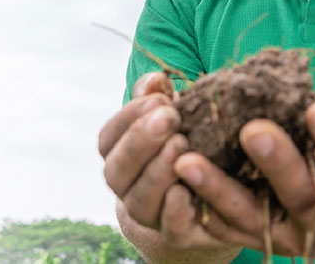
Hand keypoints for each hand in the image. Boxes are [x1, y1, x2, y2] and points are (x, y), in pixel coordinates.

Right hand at [102, 73, 238, 255]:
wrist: (206, 197)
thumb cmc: (184, 143)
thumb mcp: (172, 118)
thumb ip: (159, 98)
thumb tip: (156, 80)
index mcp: (118, 157)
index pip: (108, 139)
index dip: (128, 119)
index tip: (159, 99)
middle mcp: (125, 188)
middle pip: (117, 170)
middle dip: (141, 142)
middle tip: (169, 117)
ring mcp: (148, 214)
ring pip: (139, 200)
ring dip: (158, 172)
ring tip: (182, 144)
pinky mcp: (177, 235)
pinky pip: (170, 228)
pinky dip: (175, 210)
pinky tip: (186, 188)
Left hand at [171, 81, 314, 263]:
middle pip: (303, 198)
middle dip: (278, 164)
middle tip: (251, 130)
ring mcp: (293, 239)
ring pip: (253, 218)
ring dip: (219, 190)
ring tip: (186, 160)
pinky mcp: (262, 242)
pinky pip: (228, 229)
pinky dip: (201, 208)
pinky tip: (174, 182)